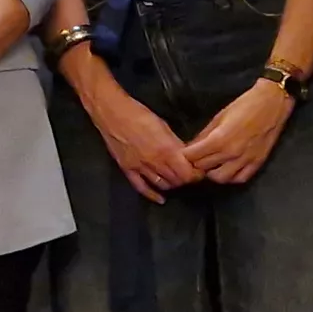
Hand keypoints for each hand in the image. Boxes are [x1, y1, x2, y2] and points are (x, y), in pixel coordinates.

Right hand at [78, 71, 195, 202]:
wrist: (112, 112)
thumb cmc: (137, 114)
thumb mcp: (163, 125)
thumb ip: (175, 143)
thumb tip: (186, 154)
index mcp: (166, 149)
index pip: (187, 172)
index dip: (196, 174)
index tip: (199, 171)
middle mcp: (154, 161)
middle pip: (176, 180)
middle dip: (186, 179)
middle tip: (190, 175)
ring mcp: (140, 167)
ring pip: (162, 185)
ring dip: (172, 184)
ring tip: (176, 180)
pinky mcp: (127, 168)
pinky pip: (141, 187)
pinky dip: (152, 194)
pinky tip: (160, 199)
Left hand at [182, 80, 294, 184]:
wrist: (272, 102)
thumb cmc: (245, 105)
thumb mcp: (219, 116)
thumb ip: (204, 134)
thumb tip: (191, 146)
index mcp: (219, 139)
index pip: (193, 157)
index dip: (186, 155)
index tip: (185, 152)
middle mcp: (232, 153)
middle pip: (204, 167)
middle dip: (197, 162)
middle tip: (196, 157)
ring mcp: (245, 160)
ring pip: (220, 178)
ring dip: (212, 172)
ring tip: (211, 164)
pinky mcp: (257, 163)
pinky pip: (240, 179)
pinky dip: (231, 177)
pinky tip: (227, 168)